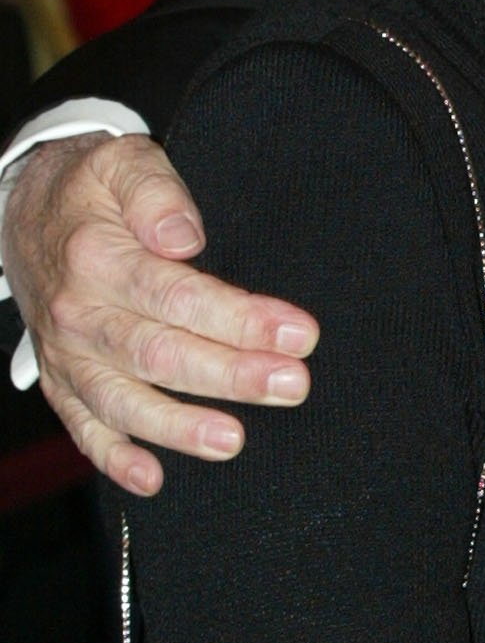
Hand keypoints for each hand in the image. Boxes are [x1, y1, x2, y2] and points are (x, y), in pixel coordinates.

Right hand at [5, 133, 317, 496]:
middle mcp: (78, 315)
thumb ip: (155, 191)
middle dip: (230, 374)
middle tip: (292, 384)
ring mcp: (67, 355)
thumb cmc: (91, 188)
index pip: (175, 297)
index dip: (239, 318)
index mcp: (97, 259)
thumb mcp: (121, 162)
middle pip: (159, 354)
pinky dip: (114, 459)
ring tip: (233, 440)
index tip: (299, 333)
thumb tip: (184, 237)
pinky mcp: (63, 382)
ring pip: (123, 401)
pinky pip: (84, 428)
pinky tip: (154, 480)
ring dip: (179, 427)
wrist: (23, 210)